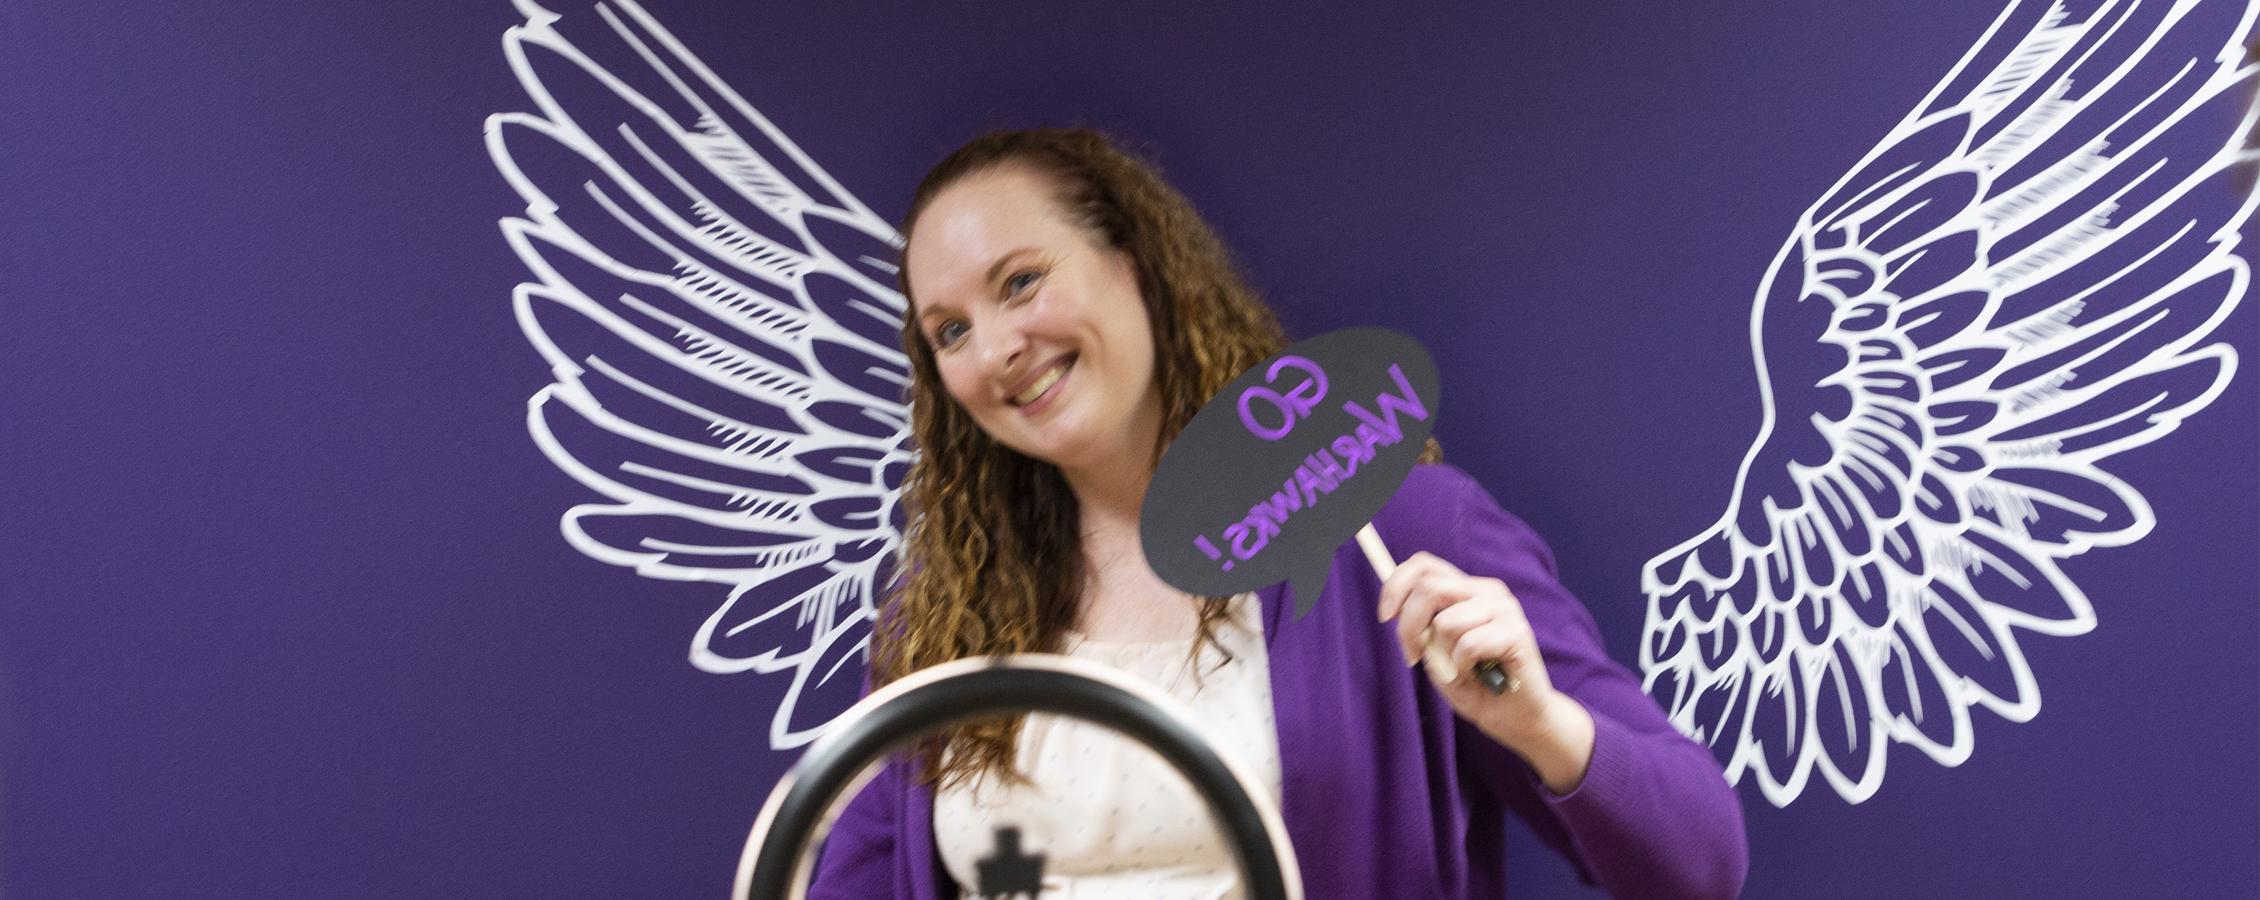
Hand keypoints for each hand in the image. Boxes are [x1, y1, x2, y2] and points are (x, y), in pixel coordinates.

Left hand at [1376, 551, 1594, 792]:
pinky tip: (1480, 676)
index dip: (1396, 585)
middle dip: (1409, 627)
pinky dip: (1464, 668)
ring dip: (1444, 657)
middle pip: (1428, 588)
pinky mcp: (1517, 632)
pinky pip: (1468, 645)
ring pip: (1446, 622)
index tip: (1385, 616)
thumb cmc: (1476, 686)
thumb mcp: (1436, 653)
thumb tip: (1398, 608)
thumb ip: (1422, 628)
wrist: (1516, 718)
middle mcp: (1487, 591)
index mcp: (1466, 590)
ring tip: (1462, 670)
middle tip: (1412, 656)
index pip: (1424, 565)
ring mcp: (1505, 609)